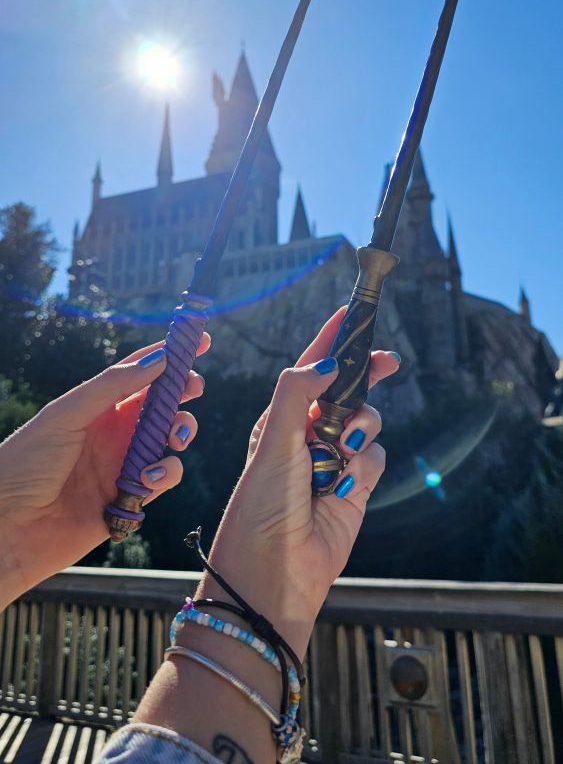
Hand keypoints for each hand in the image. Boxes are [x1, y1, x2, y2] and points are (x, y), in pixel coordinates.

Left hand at [0, 337, 208, 608]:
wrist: (6, 528)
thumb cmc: (24, 464)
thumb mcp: (66, 415)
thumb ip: (112, 386)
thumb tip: (160, 359)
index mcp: (96, 406)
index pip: (140, 372)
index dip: (170, 355)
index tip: (200, 340)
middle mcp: (114, 431)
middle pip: (162, 403)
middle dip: (184, 392)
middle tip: (194, 388)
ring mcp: (124, 463)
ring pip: (170, 439)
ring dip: (182, 431)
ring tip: (176, 436)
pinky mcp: (131, 498)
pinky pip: (165, 478)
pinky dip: (167, 473)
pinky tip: (149, 477)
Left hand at [198, 309, 398, 656]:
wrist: (274, 569)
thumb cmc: (261, 503)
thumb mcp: (273, 440)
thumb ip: (296, 392)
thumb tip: (328, 360)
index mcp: (282, 418)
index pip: (311, 369)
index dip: (332, 341)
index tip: (352, 314)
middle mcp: (309, 435)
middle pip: (348, 390)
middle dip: (367, 374)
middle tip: (388, 360)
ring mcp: (335, 461)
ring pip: (368, 422)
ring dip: (362, 427)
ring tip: (344, 446)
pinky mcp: (356, 487)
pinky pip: (376, 457)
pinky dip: (365, 466)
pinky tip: (344, 485)